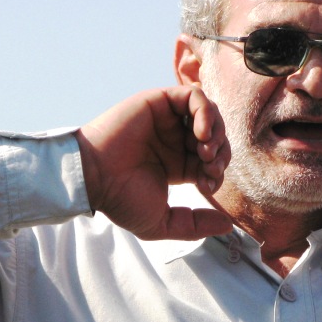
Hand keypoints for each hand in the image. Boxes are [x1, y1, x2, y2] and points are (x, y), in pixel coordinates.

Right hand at [75, 86, 232, 240]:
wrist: (93, 177)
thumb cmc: (120, 200)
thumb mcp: (162, 222)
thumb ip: (194, 225)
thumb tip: (227, 225)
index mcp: (177, 164)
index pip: (213, 161)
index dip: (217, 172)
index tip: (206, 186)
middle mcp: (174, 140)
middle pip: (216, 137)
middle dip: (221, 153)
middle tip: (210, 166)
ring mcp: (167, 120)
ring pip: (209, 115)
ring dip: (216, 132)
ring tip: (205, 150)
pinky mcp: (159, 102)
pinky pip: (193, 96)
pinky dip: (205, 111)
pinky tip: (201, 132)